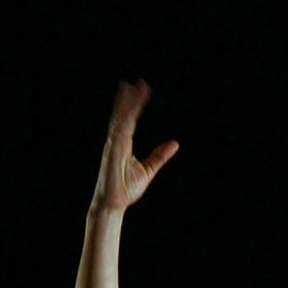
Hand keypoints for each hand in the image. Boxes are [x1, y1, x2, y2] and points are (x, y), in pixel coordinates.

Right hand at [90, 79, 178, 214]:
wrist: (112, 205)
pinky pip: (119, 132)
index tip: (143, 89)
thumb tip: (174, 143)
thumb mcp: (148, 170)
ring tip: (130, 88)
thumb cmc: (125, 189)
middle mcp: (116, 141)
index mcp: (123, 142)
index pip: (130, 118)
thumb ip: (159, 156)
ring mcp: (113, 145)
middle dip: (128, 98)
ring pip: (120, 119)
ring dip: (125, 104)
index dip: (136, 104)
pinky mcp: (112, 152)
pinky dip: (123, 120)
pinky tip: (129, 110)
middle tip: (135, 83)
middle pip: (122, 114)